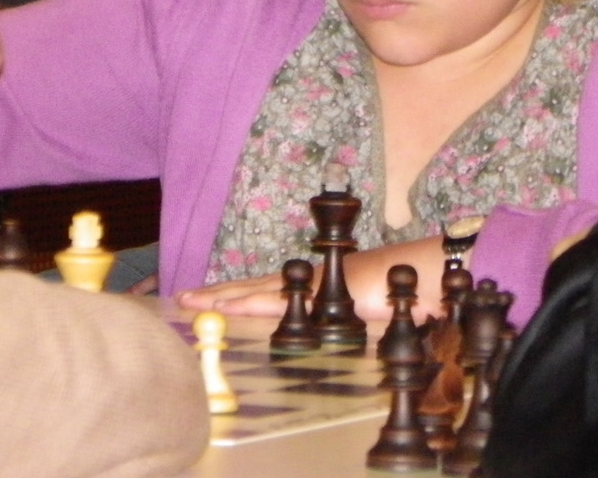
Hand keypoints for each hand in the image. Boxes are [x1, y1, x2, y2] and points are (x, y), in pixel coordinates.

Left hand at [174, 236, 446, 321]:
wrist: (415, 273)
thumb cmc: (389, 291)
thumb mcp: (352, 308)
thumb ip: (332, 315)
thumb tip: (319, 324)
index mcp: (309, 287)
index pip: (263, 290)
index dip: (234, 293)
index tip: (207, 297)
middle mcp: (304, 283)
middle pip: (251, 286)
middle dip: (217, 293)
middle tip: (183, 298)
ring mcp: (308, 286)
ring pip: (255, 291)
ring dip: (223, 297)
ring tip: (194, 302)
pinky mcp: (314, 294)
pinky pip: (275, 300)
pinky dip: (250, 303)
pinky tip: (229, 307)